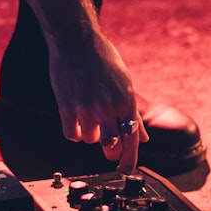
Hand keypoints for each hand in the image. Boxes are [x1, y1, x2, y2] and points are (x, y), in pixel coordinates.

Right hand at [47, 29, 148, 173]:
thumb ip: (134, 113)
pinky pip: (71, 134)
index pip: (132, 138)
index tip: (127, 170)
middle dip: (111, 151)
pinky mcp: (67, 106)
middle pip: (112, 146)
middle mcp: (108, 106)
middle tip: (108, 146)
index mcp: (126, 100)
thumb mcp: (125, 83)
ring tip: (89, 119)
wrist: (76, 41)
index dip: (130, 159)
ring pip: (90, 140)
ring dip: (90, 135)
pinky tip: (75, 121)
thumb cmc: (102, 59)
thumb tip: (144, 138)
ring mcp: (87, 107)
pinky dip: (73, 132)